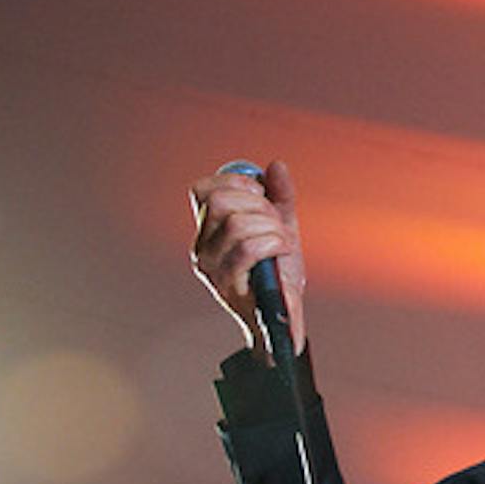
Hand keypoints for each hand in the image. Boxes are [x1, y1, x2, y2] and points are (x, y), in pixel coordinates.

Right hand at [189, 159, 306, 359]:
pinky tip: (283, 251)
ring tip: (282, 241)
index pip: (202, 189)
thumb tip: (276, 166)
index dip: (235, 181)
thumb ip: (280, 196)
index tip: (260, 194)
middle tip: (275, 222)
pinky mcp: (228, 286)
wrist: (281, 317)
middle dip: (258, 205)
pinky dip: (274, 242)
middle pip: (221, 202)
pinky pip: (249, 249)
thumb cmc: (276, 273)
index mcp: (207, 230)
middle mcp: (201, 248)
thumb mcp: (281, 227)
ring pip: (236, 224)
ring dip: (271, 226)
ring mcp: (211, 268)